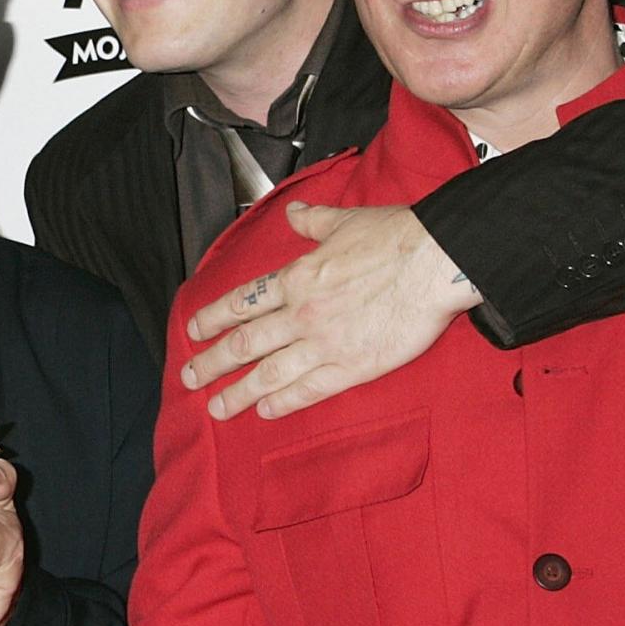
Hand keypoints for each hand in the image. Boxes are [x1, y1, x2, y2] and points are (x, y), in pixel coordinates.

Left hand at [180, 203, 479, 419]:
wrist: (434, 262)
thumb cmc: (396, 237)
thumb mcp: (345, 221)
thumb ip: (314, 222)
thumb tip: (295, 213)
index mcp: (297, 277)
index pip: (243, 302)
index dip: (213, 318)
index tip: (193, 331)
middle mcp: (302, 313)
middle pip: (245, 343)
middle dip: (212, 363)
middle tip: (189, 378)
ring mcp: (324, 343)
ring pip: (269, 373)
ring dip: (239, 393)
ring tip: (217, 408)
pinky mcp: (352, 367)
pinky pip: (309, 389)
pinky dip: (283, 402)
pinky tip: (266, 412)